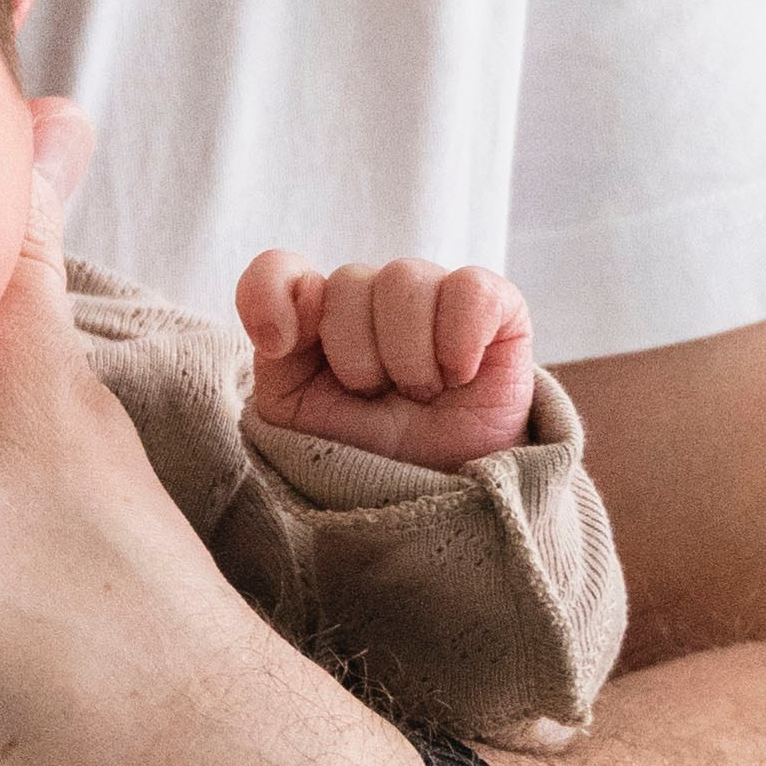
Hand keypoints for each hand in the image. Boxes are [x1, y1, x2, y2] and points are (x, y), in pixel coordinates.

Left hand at [238, 251, 534, 468]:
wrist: (433, 494)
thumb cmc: (363, 451)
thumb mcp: (294, 415)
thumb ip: (276, 351)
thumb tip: (304, 292)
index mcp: (318, 315)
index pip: (279, 271)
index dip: (270, 295)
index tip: (279, 343)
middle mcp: (373, 294)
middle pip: (348, 281)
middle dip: (356, 357)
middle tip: (377, 397)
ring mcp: (434, 293)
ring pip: (404, 280)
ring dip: (406, 358)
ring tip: (421, 394)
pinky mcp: (495, 304)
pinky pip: (469, 290)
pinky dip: (459, 343)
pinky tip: (460, 377)